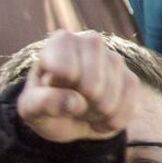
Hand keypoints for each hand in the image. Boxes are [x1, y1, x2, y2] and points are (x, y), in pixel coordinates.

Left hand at [17, 30, 139, 142]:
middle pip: (93, 85)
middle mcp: (91, 43)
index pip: (67, 68)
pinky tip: (100, 117)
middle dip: (79, 105)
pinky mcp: (130, 79)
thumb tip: (75, 103)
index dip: (62, 86)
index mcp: (60, 43)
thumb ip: (43, 103)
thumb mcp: (31, 108)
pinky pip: (129, 105)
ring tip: (83, 110)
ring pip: (112, 96)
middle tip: (69, 104)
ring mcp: (114, 60)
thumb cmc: (44, 106)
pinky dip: (112, 120)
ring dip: (96, 114)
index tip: (52, 85)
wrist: (67, 117)